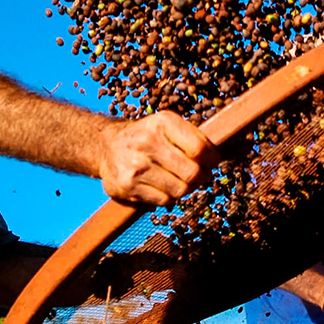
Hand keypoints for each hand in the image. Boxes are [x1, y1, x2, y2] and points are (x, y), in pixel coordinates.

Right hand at [98, 111, 217, 205]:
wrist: (106, 145)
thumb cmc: (145, 136)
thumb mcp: (167, 125)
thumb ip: (192, 137)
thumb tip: (217, 158)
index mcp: (162, 123)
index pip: (199, 148)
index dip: (212, 159)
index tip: (213, 162)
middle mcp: (147, 142)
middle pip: (192, 173)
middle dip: (200, 177)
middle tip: (198, 175)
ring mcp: (136, 166)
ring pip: (180, 190)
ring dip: (184, 188)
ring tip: (178, 180)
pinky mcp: (127, 186)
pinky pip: (163, 201)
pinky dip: (168, 197)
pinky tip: (162, 186)